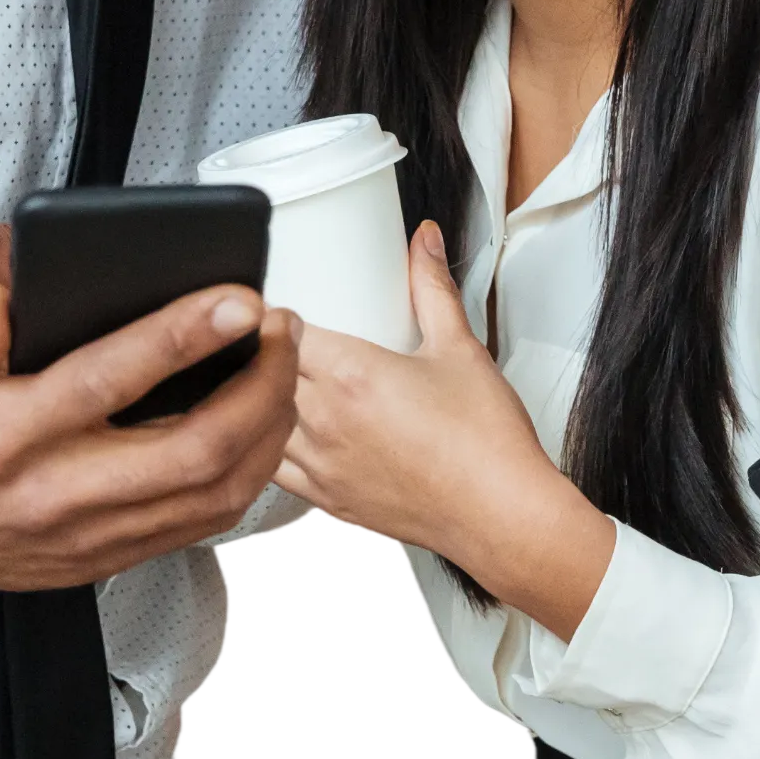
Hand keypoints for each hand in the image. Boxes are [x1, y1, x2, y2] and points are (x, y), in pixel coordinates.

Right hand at [0, 246, 297, 612]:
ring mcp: (87, 535)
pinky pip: (200, 523)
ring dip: (266, 429)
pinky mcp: (105, 557)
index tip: (237, 300)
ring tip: (283, 369)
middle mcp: (54, 494)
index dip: (181, 337)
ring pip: (212, 494)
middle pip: (191, 449)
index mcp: (5, 436)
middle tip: (282, 328)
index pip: (108, 381)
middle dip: (257, 384)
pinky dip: (246, 473)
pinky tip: (258, 429)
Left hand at [278, 226, 613, 636]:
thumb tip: (422, 242)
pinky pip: (274, 469)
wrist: (501, 516)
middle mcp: (324, 422)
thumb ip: (432, 287)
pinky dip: (271, 447)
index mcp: (349, 376)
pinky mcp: (327, 499)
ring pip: (258, 423)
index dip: (272, 315)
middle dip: (264, 352)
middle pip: (260, 374)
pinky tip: (288, 432)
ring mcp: (321, 465)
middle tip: (277, 336)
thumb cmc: (486, 442)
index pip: (278, 331)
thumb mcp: (459, 348)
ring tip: (278, 382)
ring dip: (262, 400)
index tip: (280, 306)